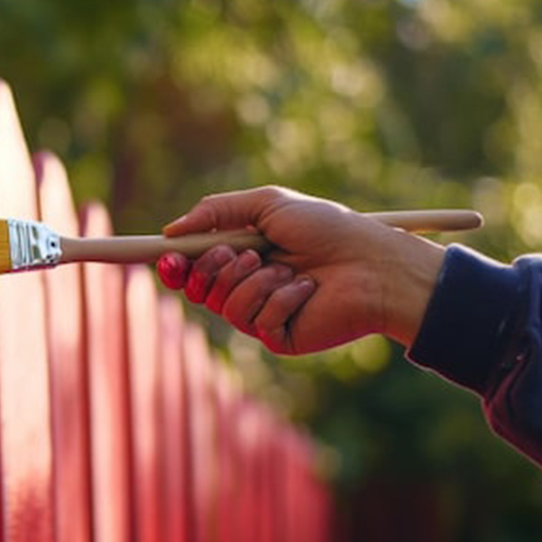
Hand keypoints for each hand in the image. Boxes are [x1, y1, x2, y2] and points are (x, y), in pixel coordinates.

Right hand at [156, 186, 445, 353]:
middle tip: (241, 255)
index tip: (168, 258)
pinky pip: (255, 321)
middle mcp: (247, 285)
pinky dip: (280, 299)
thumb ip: (217, 210)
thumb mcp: (268, 204)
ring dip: (254, 281)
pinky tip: (306, 290)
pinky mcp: (278, 336)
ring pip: (225, 305)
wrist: (372, 263)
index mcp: (241, 255)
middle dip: (213, 270)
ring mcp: (261, 313)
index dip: (175, 265)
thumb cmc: (328, 229)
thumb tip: (170, 230)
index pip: (194, 266)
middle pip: (199, 289)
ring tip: (288, 269)